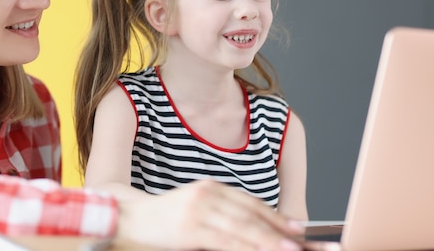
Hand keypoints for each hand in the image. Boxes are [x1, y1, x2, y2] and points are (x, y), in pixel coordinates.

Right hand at [116, 179, 303, 250]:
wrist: (130, 218)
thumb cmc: (164, 219)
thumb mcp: (196, 209)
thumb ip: (221, 215)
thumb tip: (253, 230)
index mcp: (211, 187)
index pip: (251, 204)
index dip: (276, 217)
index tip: (298, 230)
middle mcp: (207, 194)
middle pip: (251, 214)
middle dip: (280, 231)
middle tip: (303, 243)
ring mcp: (199, 210)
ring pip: (242, 228)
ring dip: (269, 241)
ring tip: (290, 250)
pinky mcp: (190, 229)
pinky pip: (225, 241)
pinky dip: (246, 248)